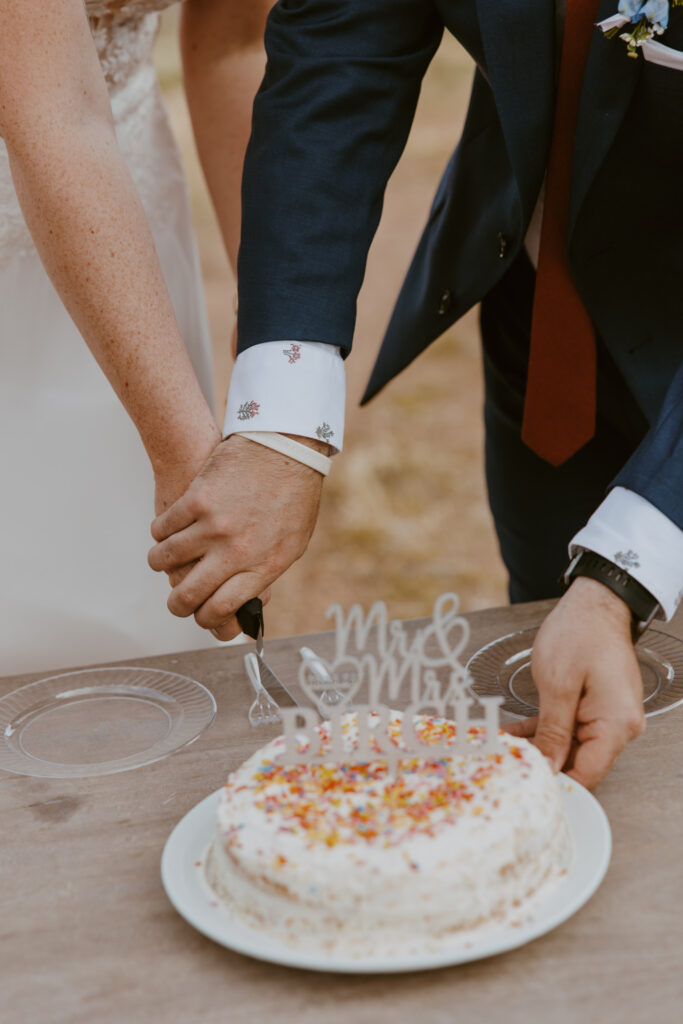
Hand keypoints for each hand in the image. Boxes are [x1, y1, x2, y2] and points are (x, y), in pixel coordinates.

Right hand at [147, 434, 324, 639]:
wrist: (288, 446)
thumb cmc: (294, 494)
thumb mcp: (292, 544)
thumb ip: (265, 572)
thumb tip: (247, 600)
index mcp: (262, 566)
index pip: (221, 610)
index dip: (205, 619)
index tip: (200, 615)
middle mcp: (235, 551)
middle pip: (188, 595)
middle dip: (177, 605)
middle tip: (175, 601)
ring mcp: (214, 526)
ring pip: (166, 560)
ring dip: (160, 563)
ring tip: (162, 560)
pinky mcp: (196, 500)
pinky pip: (163, 528)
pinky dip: (160, 532)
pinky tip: (165, 531)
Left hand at [505, 577, 644, 788]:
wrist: (596, 602)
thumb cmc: (580, 632)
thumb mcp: (557, 685)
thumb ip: (553, 731)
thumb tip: (549, 767)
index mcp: (615, 724)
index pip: (588, 775)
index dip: (557, 785)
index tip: (527, 787)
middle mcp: (620, 725)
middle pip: (581, 762)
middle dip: (544, 764)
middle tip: (507, 765)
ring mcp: (611, 716)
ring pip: (573, 746)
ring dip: (541, 746)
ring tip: (505, 746)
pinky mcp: (600, 706)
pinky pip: (574, 728)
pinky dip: (548, 729)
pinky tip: (519, 732)